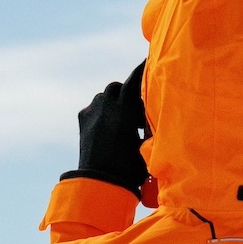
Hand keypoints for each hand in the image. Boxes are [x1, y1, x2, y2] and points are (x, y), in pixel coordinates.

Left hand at [61, 62, 147, 193]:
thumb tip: (160, 119)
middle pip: (117, 87)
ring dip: (114, 101)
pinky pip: (94, 107)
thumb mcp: (146, 145)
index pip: (134, 80)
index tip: (147, 61)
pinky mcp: (82, 120)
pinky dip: (102, 111)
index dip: (141, 69)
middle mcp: (105, 105)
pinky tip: (108, 127)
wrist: (100, 182)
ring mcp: (91, 111)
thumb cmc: (130, 168)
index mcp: (123, 109)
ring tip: (122, 119)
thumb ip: (151, 127)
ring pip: (104, 96)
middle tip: (137, 108)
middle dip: (127, 92)